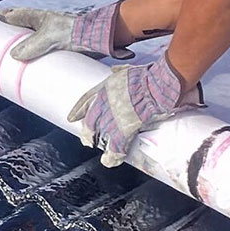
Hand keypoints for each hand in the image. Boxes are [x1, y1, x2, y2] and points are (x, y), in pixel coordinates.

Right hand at [0, 3, 131, 60]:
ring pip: (32, 43)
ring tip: (11, 60)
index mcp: (39, 17)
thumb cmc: (76, 32)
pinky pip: (42, 55)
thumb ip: (32, 46)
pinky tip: (32, 68)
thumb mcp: (49, 38)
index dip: (3, 17)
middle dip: (11, 36)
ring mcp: (52, 38)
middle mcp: (45, 26)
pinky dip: (35, 60)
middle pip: (23, 29)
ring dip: (23, 49)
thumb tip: (14, 56)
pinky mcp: (60, 49)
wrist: (99, 39)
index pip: (16, 15)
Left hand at [67, 57, 200, 166]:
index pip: (86, 100)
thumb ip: (120, 70)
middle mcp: (104, 102)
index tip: (72, 118)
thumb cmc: (149, 76)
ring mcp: (112, 117)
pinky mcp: (122, 130)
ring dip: (100, 146)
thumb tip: (115, 68)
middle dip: (88, 132)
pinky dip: (113, 157)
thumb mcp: (129, 69)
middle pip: (89, 121)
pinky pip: (115, 148)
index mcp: (105, 87)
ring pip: (99, 135)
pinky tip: (111, 162)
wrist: (157, 85)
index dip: (78, 110)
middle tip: (87, 141)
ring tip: (102, 155)